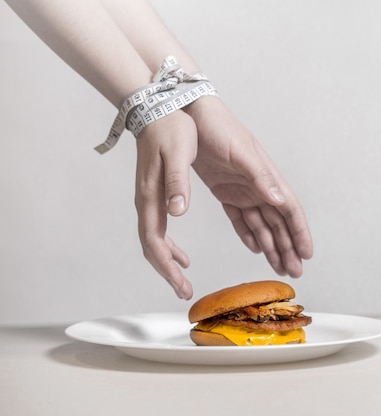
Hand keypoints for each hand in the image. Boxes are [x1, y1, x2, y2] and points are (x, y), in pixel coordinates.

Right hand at [134, 110, 196, 298]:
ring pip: (153, 240)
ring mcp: (149, 198)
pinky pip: (158, 228)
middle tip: (183, 291)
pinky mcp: (155, 194)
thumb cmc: (170, 129)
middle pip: (151, 246)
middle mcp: (146, 201)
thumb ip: (177, 184)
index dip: (167, 267)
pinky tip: (182, 254)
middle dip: (167, 272)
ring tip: (184, 278)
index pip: (155, 241)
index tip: (182, 285)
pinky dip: (168, 246)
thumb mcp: (178, 154)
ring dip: (167, 262)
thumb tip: (177, 212)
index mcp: (152, 196)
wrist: (158, 107)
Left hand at [185, 96, 313, 276]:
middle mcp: (259, 186)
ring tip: (279, 266)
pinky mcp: (225, 191)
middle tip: (295, 271)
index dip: (300, 233)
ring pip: (262, 224)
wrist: (191, 116)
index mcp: (267, 176)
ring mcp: (242, 190)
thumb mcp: (241, 152)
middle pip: (279, 223)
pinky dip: (249, 234)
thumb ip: (261, 177)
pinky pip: (241, 219)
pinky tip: (254, 247)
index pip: (290, 210)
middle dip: (288, 247)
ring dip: (271, 245)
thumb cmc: (219, 128)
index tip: (307, 254)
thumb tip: (280, 201)